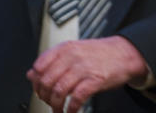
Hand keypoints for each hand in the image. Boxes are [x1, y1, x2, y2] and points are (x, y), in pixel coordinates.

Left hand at [26, 36, 147, 112]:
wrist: (124, 53)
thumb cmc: (98, 53)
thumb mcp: (72, 51)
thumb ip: (51, 61)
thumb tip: (31, 74)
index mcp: (63, 48)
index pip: (39, 66)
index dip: (36, 82)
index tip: (38, 90)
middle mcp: (71, 57)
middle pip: (47, 80)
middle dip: (44, 96)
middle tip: (47, 102)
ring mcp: (83, 68)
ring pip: (59, 90)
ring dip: (55, 105)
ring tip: (57, 110)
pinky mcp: (95, 80)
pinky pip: (77, 97)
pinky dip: (71, 108)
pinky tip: (70, 111)